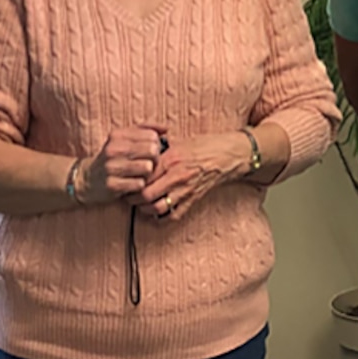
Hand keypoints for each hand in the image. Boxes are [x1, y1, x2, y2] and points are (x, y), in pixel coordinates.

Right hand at [77, 126, 162, 203]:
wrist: (87, 179)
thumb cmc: (114, 157)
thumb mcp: (125, 138)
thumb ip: (146, 129)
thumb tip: (167, 128)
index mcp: (118, 135)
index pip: (152, 136)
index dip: (156, 144)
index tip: (149, 151)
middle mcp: (113, 149)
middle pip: (152, 151)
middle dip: (155, 159)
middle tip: (148, 164)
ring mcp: (111, 167)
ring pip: (148, 167)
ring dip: (148, 173)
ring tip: (140, 174)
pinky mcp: (111, 185)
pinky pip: (139, 184)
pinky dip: (139, 185)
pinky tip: (133, 184)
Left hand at [134, 132, 251, 221]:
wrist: (230, 155)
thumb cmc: (206, 146)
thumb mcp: (180, 142)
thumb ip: (160, 153)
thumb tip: (141, 157)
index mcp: (171, 159)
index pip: (142, 176)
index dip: (131, 180)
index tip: (127, 180)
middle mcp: (177, 176)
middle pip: (146, 195)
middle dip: (133, 197)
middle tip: (129, 195)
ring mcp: (186, 190)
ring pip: (157, 208)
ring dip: (145, 208)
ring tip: (141, 203)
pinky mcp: (194, 199)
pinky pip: (173, 215)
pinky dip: (162, 216)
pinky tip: (157, 210)